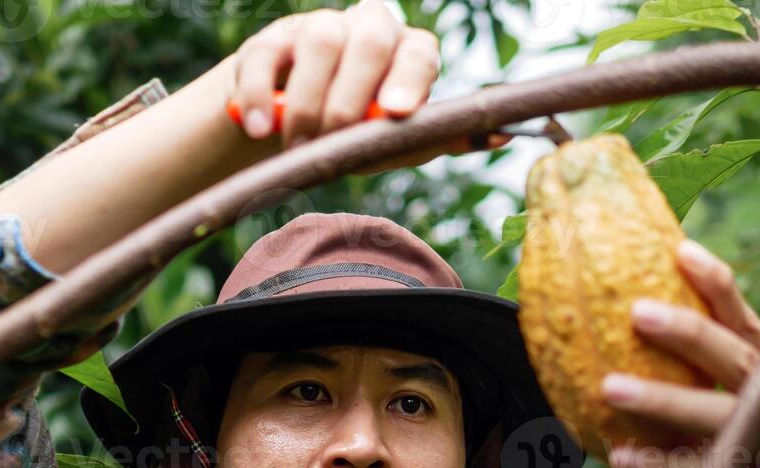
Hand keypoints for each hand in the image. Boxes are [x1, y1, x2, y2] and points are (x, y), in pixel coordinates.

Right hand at [228, 0, 440, 148]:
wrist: (293, 129)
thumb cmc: (358, 134)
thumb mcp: (396, 144)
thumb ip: (438, 140)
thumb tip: (500, 138)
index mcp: (408, 52)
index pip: (418, 55)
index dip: (408, 80)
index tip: (396, 113)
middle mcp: (370, 29)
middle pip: (370, 41)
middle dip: (350, 100)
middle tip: (330, 143)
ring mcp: (319, 28)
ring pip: (321, 42)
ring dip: (308, 103)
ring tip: (298, 147)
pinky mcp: (272, 42)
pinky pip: (264, 55)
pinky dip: (259, 95)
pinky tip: (259, 129)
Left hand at [599, 239, 759, 467]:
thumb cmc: (739, 466)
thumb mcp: (726, 414)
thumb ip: (697, 378)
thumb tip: (619, 324)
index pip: (753, 323)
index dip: (719, 287)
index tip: (680, 251)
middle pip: (745, 362)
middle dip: (690, 333)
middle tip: (635, 311)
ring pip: (726, 418)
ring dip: (665, 400)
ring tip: (610, 387)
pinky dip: (662, 465)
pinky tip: (622, 458)